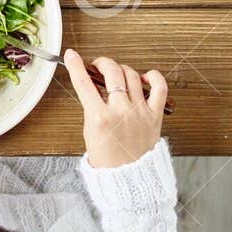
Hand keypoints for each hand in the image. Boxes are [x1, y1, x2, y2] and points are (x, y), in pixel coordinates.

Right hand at [65, 49, 167, 168]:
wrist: (129, 176)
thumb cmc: (108, 158)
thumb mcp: (90, 130)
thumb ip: (91, 106)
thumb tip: (92, 85)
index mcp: (99, 117)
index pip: (84, 83)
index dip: (75, 65)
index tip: (72, 55)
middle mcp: (121, 111)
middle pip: (112, 72)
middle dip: (102, 63)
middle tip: (98, 65)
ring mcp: (140, 112)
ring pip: (132, 75)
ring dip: (122, 69)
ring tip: (118, 73)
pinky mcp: (155, 115)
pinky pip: (159, 88)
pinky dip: (153, 77)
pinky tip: (144, 76)